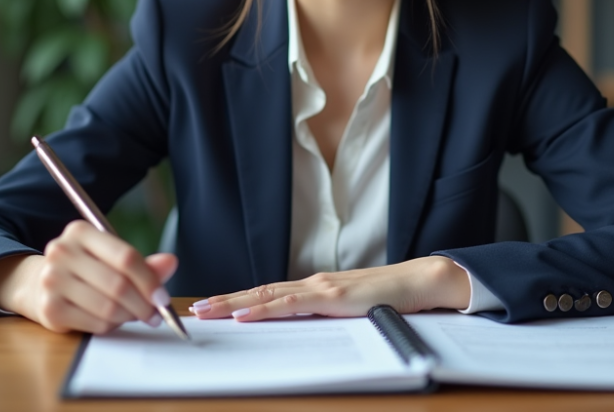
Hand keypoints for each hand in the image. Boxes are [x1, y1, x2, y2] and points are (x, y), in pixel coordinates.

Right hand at [0, 220, 177, 333]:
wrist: (40, 283)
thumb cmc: (86, 268)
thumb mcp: (111, 257)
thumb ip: (142, 263)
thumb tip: (171, 262)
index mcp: (80, 231)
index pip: (125, 257)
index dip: (149, 280)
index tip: (163, 298)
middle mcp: (62, 252)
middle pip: (118, 285)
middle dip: (143, 304)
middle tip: (156, 315)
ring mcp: (52, 280)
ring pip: (108, 307)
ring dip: (129, 316)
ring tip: (135, 316)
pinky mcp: (49, 308)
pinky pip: (95, 323)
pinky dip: (111, 326)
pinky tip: (113, 321)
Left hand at [190, 256, 470, 321]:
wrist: (418, 282)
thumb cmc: (390, 299)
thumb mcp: (351, 311)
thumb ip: (328, 316)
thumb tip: (306, 332)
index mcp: (315, 288)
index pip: (268, 295)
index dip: (238, 301)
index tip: (213, 308)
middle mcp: (312, 283)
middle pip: (259, 293)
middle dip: (225, 302)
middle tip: (196, 312)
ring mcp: (320, 288)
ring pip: (267, 297)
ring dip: (234, 304)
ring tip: (208, 311)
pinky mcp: (332, 297)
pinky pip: (290, 304)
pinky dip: (264, 310)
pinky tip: (244, 315)